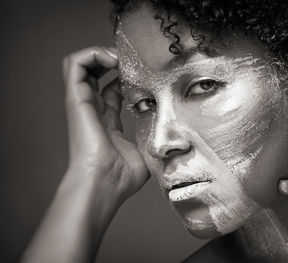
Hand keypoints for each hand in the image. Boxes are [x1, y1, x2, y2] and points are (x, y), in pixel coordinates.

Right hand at [63, 46, 148, 202]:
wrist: (103, 185)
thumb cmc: (121, 177)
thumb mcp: (144, 153)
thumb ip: (151, 140)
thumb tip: (170, 136)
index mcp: (107, 122)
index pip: (111, 90)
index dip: (125, 77)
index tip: (143, 74)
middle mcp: (92, 110)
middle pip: (94, 73)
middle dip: (112, 60)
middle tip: (130, 61)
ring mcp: (82, 103)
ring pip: (80, 64)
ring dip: (100, 53)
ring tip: (119, 57)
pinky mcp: (76, 99)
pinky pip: (74, 64)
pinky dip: (92, 54)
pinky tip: (113, 60)